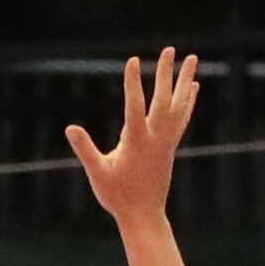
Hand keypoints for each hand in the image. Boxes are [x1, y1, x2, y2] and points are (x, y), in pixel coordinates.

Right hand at [66, 48, 199, 230]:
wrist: (143, 215)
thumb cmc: (117, 196)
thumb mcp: (97, 173)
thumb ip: (85, 149)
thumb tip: (70, 128)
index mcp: (137, 142)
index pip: (135, 106)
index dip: (133, 83)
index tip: (133, 60)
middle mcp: (156, 138)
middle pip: (164, 100)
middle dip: (166, 74)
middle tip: (170, 49)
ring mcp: (167, 142)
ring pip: (179, 106)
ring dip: (185, 81)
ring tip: (192, 58)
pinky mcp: (170, 146)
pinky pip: (183, 118)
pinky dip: (188, 101)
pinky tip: (193, 87)